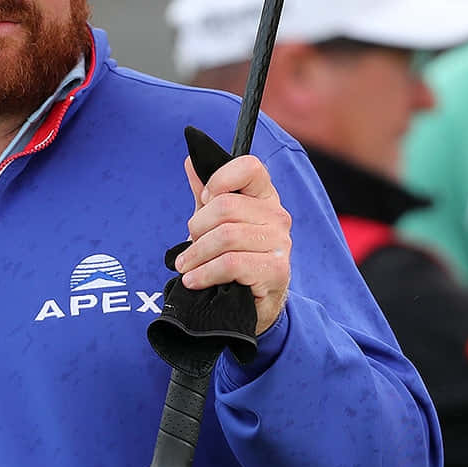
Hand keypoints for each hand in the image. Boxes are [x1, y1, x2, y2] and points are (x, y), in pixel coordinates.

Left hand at [174, 154, 292, 335]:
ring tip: (187, 268)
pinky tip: (194, 281)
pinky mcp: (276, 270)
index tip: (204, 200)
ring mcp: (280, 243)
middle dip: (197, 228)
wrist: (251, 304)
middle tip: (189, 248)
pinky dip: (205, 273)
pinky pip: (231, 264)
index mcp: (264, 197)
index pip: (250, 167)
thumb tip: (192, 162)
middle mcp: (277, 216)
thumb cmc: (234, 258)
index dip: (220, 179)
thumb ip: (207, 195)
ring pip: (226, 236)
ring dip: (196, 255)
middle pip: (226, 206)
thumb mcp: (216, 224)